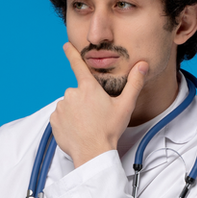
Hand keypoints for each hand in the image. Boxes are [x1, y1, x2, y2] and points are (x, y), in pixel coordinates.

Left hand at [50, 43, 147, 167]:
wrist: (93, 152)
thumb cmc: (109, 129)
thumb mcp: (125, 105)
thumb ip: (134, 83)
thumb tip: (142, 66)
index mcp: (88, 88)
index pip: (78, 65)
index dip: (71, 53)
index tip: (66, 45)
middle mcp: (71, 94)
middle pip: (78, 92)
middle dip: (85, 100)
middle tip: (96, 114)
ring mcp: (61, 107)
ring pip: (69, 104)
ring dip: (76, 111)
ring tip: (87, 123)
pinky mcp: (54, 120)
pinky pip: (60, 116)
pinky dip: (67, 121)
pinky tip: (77, 129)